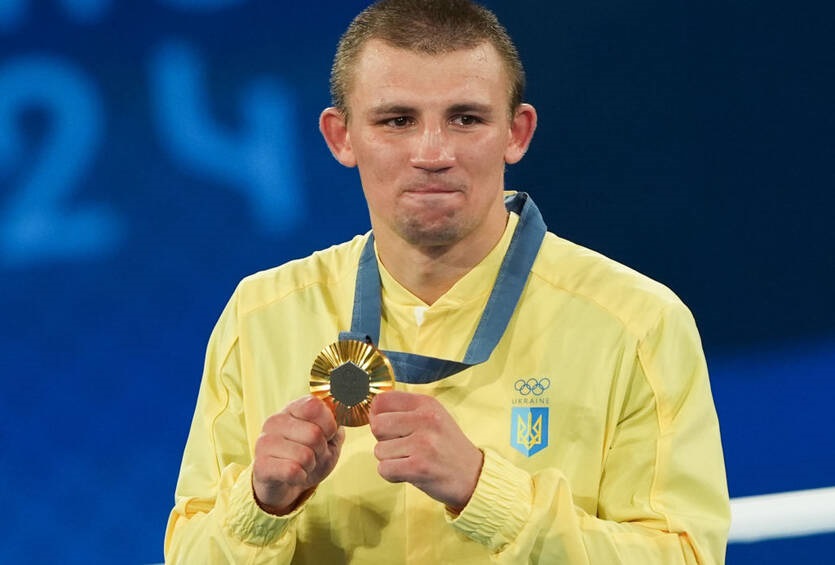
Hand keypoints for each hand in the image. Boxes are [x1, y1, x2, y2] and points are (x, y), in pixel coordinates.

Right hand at [252, 395, 344, 514]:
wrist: (285, 484)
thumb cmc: (308, 457)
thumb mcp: (328, 440)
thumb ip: (336, 426)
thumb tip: (339, 417)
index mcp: (293, 408)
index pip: (315, 405)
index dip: (329, 424)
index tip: (326, 434)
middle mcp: (275, 420)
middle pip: (314, 434)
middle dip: (321, 450)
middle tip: (313, 454)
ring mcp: (264, 441)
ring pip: (305, 455)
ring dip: (310, 466)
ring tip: (302, 465)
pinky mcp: (260, 465)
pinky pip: (292, 471)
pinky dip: (300, 477)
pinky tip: (294, 475)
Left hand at [369, 391, 482, 511]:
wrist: (474, 476)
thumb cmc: (448, 448)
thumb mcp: (433, 418)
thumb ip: (405, 411)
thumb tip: (372, 412)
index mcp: (426, 404)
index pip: (381, 401)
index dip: (377, 416)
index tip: (387, 427)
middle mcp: (425, 419)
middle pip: (377, 425)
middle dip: (383, 440)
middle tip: (402, 447)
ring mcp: (423, 443)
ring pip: (379, 450)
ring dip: (390, 460)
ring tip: (411, 460)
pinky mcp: (419, 467)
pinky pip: (384, 469)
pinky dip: (392, 475)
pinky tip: (409, 472)